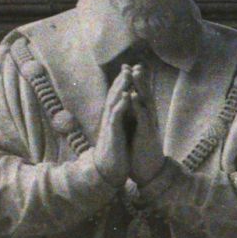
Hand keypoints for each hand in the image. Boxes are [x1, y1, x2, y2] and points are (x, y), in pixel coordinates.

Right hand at [90, 68, 136, 185]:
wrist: (107, 172)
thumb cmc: (114, 153)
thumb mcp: (118, 134)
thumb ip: (118, 122)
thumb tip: (121, 114)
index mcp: (114, 119)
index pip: (117, 97)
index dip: (122, 84)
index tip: (129, 70)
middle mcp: (110, 119)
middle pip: (114, 95)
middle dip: (121, 80)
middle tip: (127, 65)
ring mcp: (110, 126)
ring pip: (114, 102)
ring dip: (120, 87)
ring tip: (127, 74)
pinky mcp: (113, 134)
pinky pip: (116, 117)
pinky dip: (121, 105)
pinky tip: (125, 96)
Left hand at [125, 66, 166, 183]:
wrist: (149, 172)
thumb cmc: (142, 153)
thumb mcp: (137, 133)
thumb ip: (136, 121)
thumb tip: (132, 111)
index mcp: (144, 118)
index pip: (141, 96)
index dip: (136, 82)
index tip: (129, 67)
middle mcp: (149, 118)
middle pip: (145, 94)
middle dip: (140, 79)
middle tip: (135, 64)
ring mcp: (149, 125)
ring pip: (146, 101)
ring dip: (141, 86)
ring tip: (136, 72)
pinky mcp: (147, 133)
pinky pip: (143, 116)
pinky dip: (138, 105)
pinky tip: (134, 95)